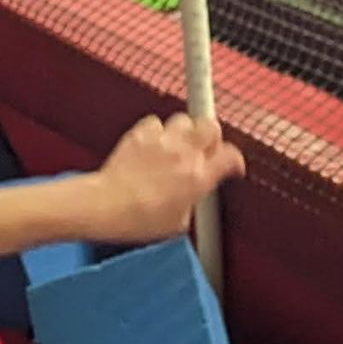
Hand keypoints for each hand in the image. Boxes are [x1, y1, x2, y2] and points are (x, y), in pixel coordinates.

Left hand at [77, 113, 244, 246]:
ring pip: (185, 119)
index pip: (231, 156)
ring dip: (186, 130)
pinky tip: (153, 143)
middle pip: (212, 127)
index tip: (232, 166)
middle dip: (212, 136)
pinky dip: (157, 130)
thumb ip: (190, 205)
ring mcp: (163, 141)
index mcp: (199, 178)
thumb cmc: (137, 220)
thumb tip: (188, 202)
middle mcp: (185, 154)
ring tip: (178, 144)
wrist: (107, 206)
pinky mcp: (141, 134)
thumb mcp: (177, 224)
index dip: (235, 161)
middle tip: (206, 148)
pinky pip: (155, 122)